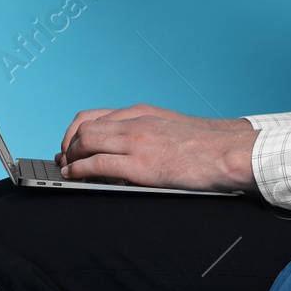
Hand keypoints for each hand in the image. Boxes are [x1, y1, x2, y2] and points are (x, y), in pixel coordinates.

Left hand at [57, 104, 258, 192]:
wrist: (227, 152)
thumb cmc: (204, 146)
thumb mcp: (169, 128)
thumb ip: (147, 132)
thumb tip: (129, 148)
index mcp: (142, 113)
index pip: (96, 116)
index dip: (76, 131)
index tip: (70, 144)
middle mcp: (134, 122)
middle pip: (85, 127)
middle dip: (68, 144)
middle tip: (64, 159)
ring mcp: (136, 142)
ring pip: (86, 142)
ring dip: (70, 157)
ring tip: (66, 170)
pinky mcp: (140, 165)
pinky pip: (98, 164)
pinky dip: (79, 170)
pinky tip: (74, 177)